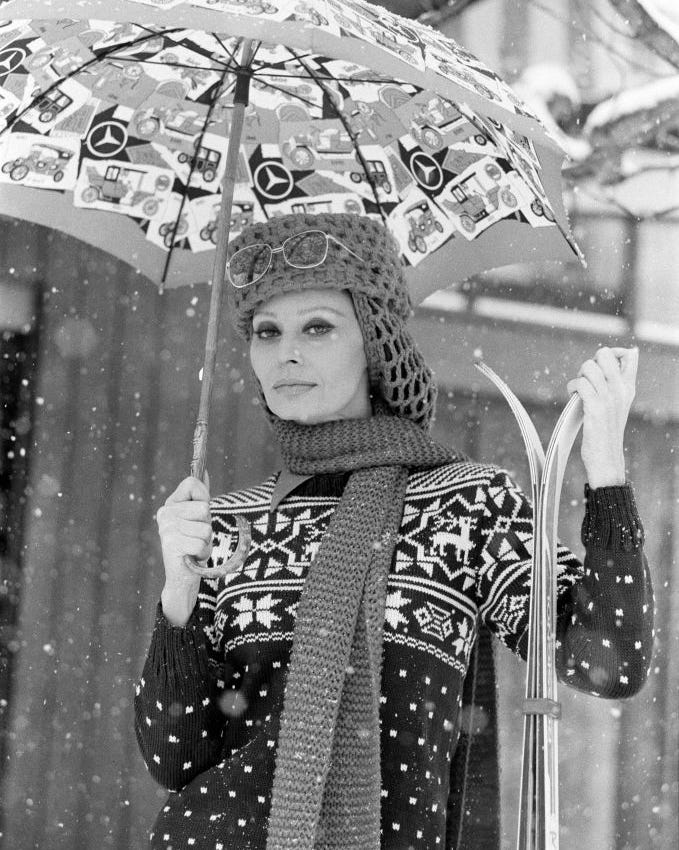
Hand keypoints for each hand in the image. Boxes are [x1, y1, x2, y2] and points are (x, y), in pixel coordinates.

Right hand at [156, 474, 211, 625]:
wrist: (183, 575)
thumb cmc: (194, 542)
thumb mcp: (199, 517)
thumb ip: (200, 495)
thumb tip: (203, 471)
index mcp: (171, 503)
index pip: (193, 483)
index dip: (204, 498)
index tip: (200, 514)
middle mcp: (165, 513)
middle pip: (204, 508)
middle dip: (207, 524)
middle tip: (197, 536)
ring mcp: (166, 528)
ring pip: (205, 527)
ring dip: (206, 541)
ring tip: (195, 547)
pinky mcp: (171, 545)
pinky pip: (201, 543)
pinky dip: (202, 552)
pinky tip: (192, 557)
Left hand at [566, 347, 637, 489]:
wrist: (607, 459)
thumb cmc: (607, 432)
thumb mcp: (618, 405)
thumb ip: (619, 383)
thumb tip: (628, 354)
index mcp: (628, 388)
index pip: (629, 355)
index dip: (611, 353)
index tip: (600, 367)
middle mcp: (621, 390)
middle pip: (604, 354)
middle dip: (590, 362)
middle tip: (587, 380)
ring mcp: (609, 398)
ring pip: (589, 366)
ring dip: (578, 375)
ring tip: (578, 390)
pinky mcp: (596, 407)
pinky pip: (580, 383)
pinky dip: (572, 387)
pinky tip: (573, 396)